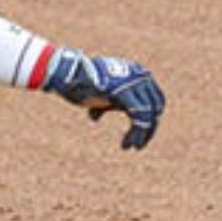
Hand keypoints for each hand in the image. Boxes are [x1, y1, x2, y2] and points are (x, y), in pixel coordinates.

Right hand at [40, 48, 165, 148]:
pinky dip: (136, 133)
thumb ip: (104, 102)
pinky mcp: (125, 92)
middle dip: (149, 128)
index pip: (155, 98)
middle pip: (155, 106)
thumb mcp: (98, 93)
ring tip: (131, 147)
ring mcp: (133, 82)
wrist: (66, 75)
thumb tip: (95, 116)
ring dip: (142, 134)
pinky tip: (126, 144)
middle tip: (138, 145)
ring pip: (148, 114)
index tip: (142, 133)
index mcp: (136, 73)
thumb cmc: (77, 83)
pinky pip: (138, 117)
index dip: (151, 118)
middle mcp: (138, 75)